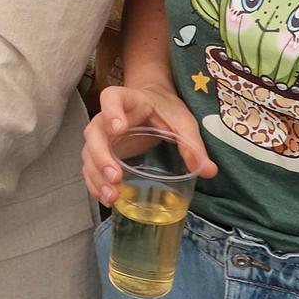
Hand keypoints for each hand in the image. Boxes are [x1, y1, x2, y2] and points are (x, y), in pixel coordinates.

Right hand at [80, 84, 217, 206]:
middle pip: (95, 133)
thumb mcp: (182, 121)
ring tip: (112, 197)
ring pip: (89, 154)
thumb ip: (193, 144)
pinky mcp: (102, 154)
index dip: (111, 111)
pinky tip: (108, 200)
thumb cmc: (166, 110)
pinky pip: (90, 169)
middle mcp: (107, 117)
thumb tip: (209, 171)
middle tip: (115, 176)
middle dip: (101, 156)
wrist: (152, 104)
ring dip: (96, 176)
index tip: (119, 128)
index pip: (111, 98)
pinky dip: (95, 185)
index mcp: (128, 100)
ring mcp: (102, 137)